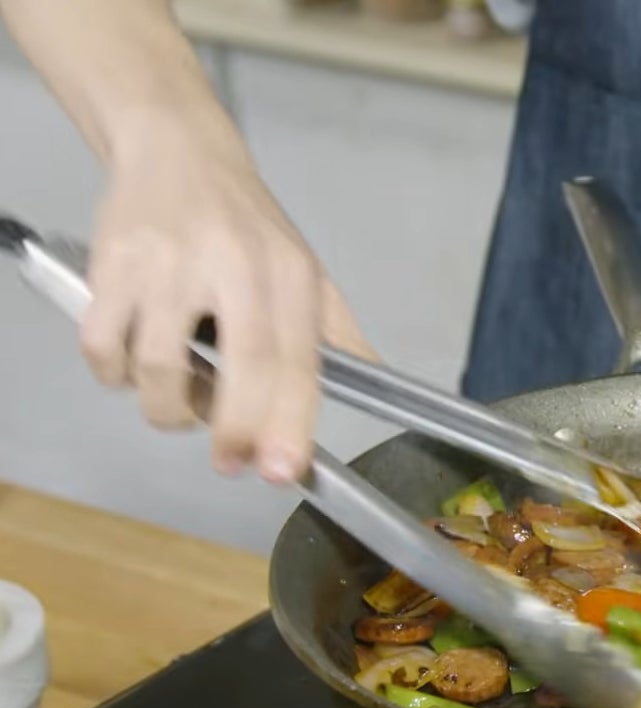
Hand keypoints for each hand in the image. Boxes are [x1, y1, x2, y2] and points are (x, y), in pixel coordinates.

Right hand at [80, 132, 372, 483]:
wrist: (177, 148)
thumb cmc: (243, 222)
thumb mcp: (305, 270)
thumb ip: (337, 332)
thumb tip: (380, 383)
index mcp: (290, 275)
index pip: (296, 361)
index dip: (290, 423)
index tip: (282, 470)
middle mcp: (235, 266)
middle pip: (240, 368)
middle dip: (232, 430)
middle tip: (229, 462)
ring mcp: (169, 265)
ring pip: (159, 369)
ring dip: (166, 405)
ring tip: (178, 395)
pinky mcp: (112, 264)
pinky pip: (104, 347)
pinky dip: (113, 372)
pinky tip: (131, 362)